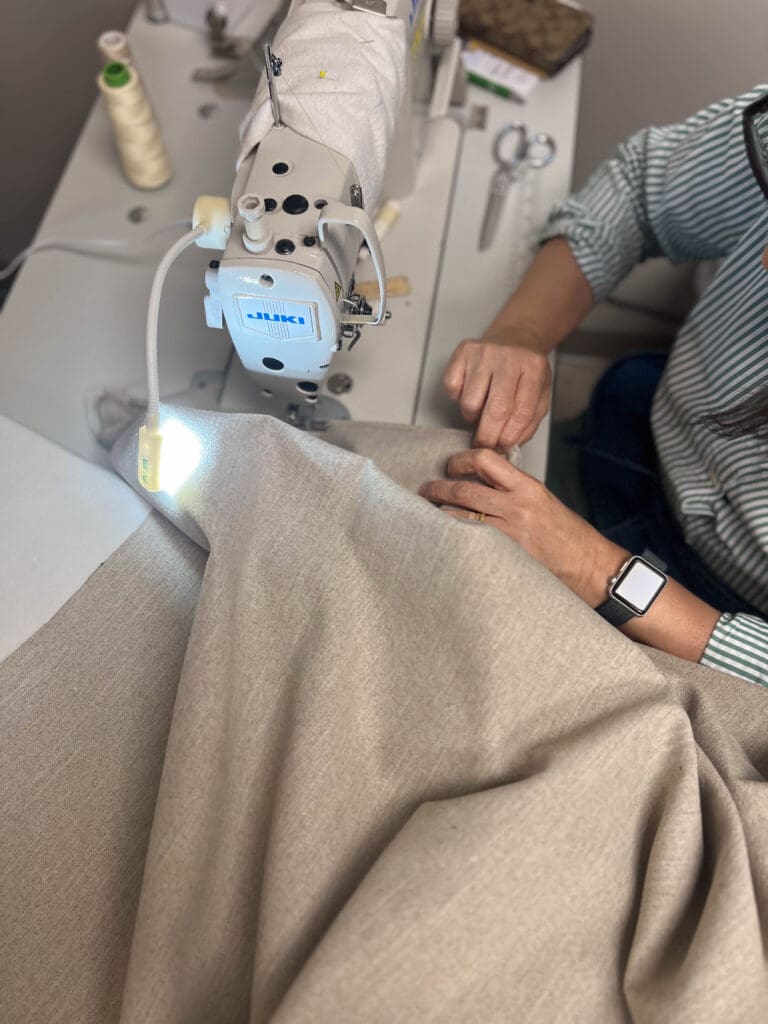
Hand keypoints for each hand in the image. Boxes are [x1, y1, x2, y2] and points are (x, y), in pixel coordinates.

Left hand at [419, 448, 626, 605]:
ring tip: (430, 514)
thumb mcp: (543, 501)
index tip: (451, 465)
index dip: (462, 460)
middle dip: (439, 488)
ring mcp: (510, 531)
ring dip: (441, 513)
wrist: (588, 564)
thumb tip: (481, 483)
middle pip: (466, 489)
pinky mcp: (506, 553)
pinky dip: (453, 536)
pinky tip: (444, 537)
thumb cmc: (568, 536)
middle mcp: (518, 505)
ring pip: (462, 515)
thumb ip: (513, 490)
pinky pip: (470, 540)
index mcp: (528, 487)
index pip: (488, 460)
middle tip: (427, 490)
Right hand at [443, 333, 551, 448]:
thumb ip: (529, 420)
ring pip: (469, 402)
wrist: (513, 338)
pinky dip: (458, 399)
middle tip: (485, 444)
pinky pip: (452, 389)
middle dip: (488, 436)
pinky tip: (471, 393)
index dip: (509, 436)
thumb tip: (510, 444)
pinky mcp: (463, 351)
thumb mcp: (540, 393)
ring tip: (481, 411)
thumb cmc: (524, 371)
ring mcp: (483, 352)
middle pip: (496, 409)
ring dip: (472, 416)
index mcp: (533, 367)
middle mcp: (508, 357)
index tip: (502, 447)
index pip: (521, 412)